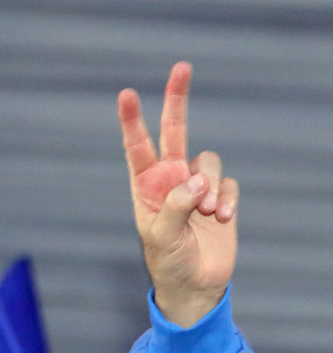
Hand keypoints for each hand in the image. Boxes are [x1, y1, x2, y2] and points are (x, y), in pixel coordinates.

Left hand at [118, 62, 236, 326]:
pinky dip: (226, 199)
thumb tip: (195, 181)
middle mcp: (170, 181)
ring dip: (210, 187)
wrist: (195, 286)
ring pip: (209, 162)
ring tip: (205, 214)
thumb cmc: (168, 263)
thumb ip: (174, 206)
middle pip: (175, 132)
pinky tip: (221, 220)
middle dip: (177, 100)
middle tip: (181, 66)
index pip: (137, 148)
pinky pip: (228, 184)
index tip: (126, 94)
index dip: (132, 120)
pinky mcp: (219, 197)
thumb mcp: (161, 237)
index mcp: (145, 188)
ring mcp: (196, 188)